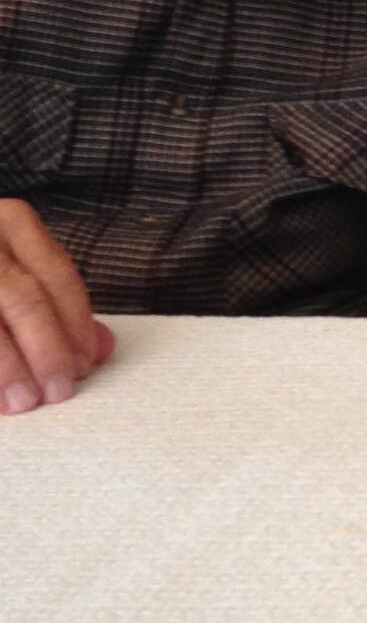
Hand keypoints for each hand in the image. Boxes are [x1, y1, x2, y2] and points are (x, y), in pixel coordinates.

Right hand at [0, 200, 112, 414]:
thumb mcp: (21, 270)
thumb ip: (59, 304)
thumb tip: (101, 349)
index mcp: (12, 222)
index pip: (56, 273)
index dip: (75, 323)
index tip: (84, 363)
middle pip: (23, 297)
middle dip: (45, 349)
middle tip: (58, 390)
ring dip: (7, 365)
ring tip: (22, 400)